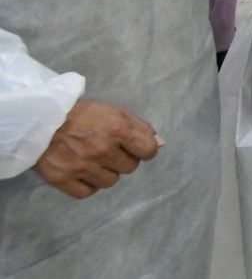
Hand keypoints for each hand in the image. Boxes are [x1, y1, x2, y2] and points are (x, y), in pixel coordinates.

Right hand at [32, 99, 160, 199]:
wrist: (39, 120)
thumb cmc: (81, 113)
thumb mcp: (114, 111)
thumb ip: (139, 127)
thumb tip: (160, 144)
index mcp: (117, 129)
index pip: (148, 150)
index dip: (145, 149)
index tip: (136, 148)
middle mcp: (102, 150)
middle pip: (130, 168)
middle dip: (123, 159)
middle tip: (108, 149)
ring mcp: (82, 167)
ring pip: (111, 181)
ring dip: (106, 172)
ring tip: (93, 159)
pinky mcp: (63, 180)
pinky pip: (88, 192)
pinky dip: (88, 184)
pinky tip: (82, 171)